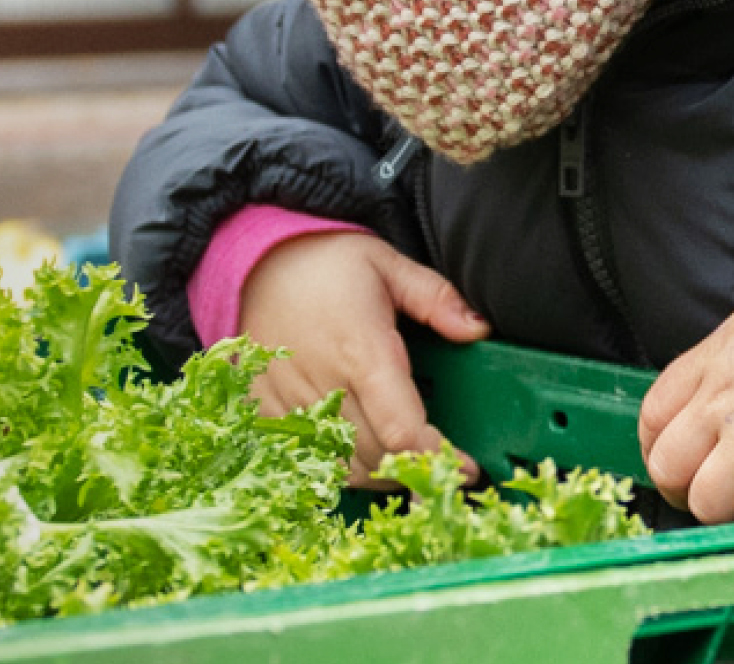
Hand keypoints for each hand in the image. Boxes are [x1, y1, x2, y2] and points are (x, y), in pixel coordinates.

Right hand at [237, 233, 489, 479]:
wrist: (254, 262)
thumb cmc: (327, 263)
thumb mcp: (387, 264)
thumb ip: (436, 298)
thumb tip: (479, 328)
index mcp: (362, 351)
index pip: (403, 430)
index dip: (437, 457)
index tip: (466, 468)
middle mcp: (324, 384)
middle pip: (379, 456)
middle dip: (416, 466)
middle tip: (441, 461)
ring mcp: (291, 403)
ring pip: (345, 467)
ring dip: (381, 471)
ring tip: (403, 455)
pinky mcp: (268, 412)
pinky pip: (309, 460)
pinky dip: (340, 466)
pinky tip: (360, 450)